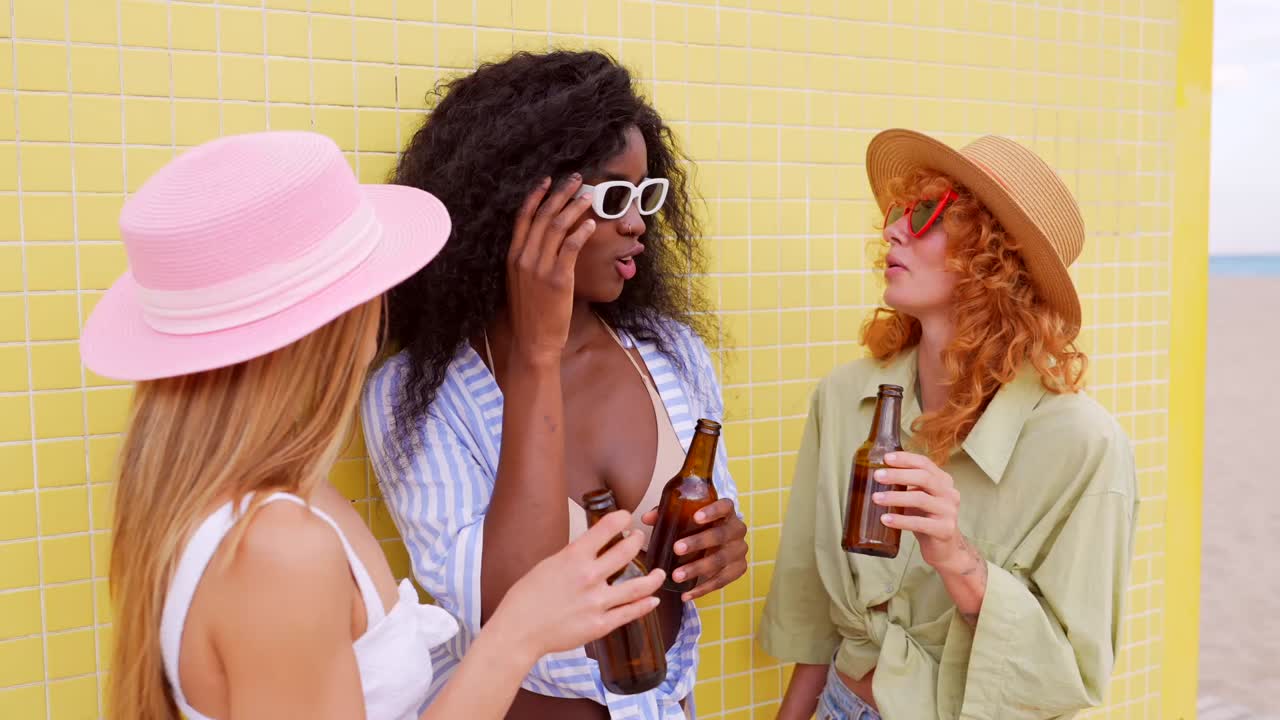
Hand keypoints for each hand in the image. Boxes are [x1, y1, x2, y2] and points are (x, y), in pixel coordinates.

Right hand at [489, 509, 663, 658]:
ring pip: (637, 586)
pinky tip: (653, 600)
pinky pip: (630, 613)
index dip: (620, 518)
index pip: (605, 528)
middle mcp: (589, 576)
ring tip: (660, 573)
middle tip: (640, 539)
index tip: (626, 516)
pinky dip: (645, 605)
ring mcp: (597, 602)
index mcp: (573, 557)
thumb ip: (572, 557)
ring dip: (653, 577)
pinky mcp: (600, 625)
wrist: (518, 630)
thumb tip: (589, 550)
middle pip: (626, 552)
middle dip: (637, 541)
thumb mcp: (548, 565)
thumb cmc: (526, 597)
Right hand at [506, 175, 595, 363]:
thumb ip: (528, 259)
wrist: (533, 340)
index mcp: (512, 256)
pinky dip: (582, 232)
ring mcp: (540, 267)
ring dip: (575, 207)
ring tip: (589, 196)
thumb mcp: (520, 282)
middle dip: (560, 193)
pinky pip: (571, 247)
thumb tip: (542, 240)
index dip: (536, 195)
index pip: (523, 217)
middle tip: (576, 179)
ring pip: (558, 227)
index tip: (547, 179)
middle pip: (543, 216)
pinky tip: (592, 224)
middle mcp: (524, 257)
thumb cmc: (530, 312)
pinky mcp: (558, 278)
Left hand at [641, 498, 748, 601]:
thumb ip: (667, 515)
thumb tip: (646, 518)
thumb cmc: (700, 527)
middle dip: (698, 542)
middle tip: (676, 548)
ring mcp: (739, 551)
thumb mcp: (687, 518)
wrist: (723, 543)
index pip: (725, 506)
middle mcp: (737, 530)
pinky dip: (703, 589)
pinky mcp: (738, 569)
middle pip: (721, 535)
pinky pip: (721, 581)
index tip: (696, 517)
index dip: (712, 511)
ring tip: (676, 575)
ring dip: (697, 569)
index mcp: (726, 513)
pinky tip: (686, 595)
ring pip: (720, 561)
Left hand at [873, 452, 978, 575]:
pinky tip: (885, 519)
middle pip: (924, 477)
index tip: (885, 458)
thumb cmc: (926, 519)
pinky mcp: (945, 530)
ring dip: (895, 497)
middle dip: (898, 475)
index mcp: (943, 481)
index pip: (925, 463)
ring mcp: (949, 512)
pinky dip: (900, 520)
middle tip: (877, 476)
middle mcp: (949, 493)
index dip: (906, 459)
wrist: (945, 549)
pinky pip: (920, 523)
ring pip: (920, 499)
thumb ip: (906, 485)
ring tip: (876, 498)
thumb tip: (875, 474)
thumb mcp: (918, 498)